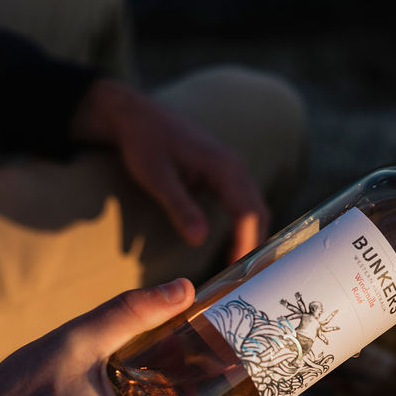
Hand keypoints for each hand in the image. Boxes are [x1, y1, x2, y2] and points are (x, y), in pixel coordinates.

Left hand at [72, 79, 268, 261]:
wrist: (136, 115)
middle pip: (259, 213)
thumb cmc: (144, 142)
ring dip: (253, 238)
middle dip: (256, 246)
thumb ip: (179, 206)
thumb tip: (199, 239)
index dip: (247, 243)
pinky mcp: (224, 175)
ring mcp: (233, 170)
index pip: (248, 212)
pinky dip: (245, 227)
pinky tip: (234, 248)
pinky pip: (244, 205)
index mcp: (225, 167)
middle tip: (245, 280)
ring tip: (242, 270)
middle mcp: (236, 167)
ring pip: (255, 209)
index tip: (239, 271)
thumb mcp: (156, 176)